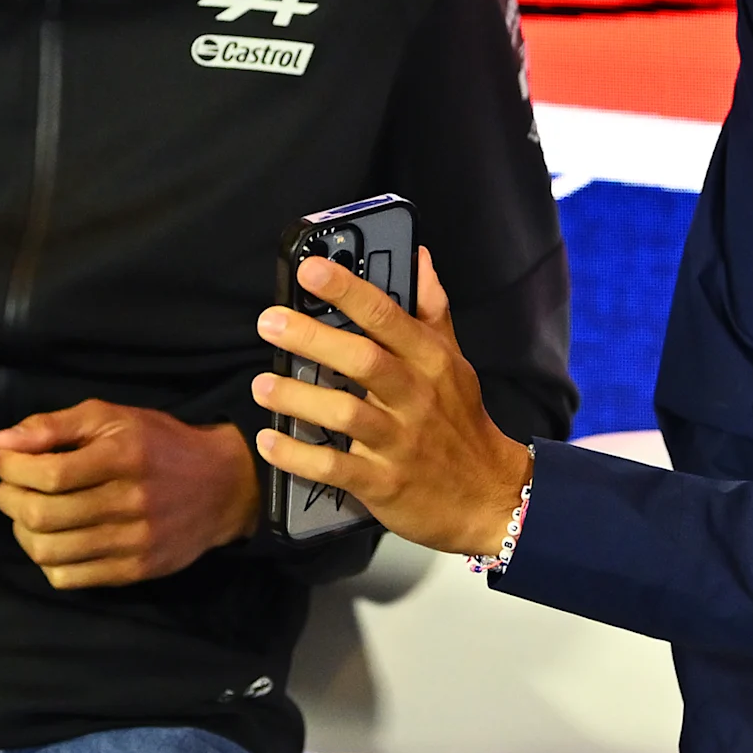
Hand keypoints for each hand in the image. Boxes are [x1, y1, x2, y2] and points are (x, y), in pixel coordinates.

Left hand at [0, 401, 258, 588]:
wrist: (222, 486)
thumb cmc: (159, 444)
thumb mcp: (112, 418)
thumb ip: (54, 426)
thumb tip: (0, 441)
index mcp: (123, 456)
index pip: (49, 473)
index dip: (12, 468)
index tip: (2, 459)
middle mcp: (130, 502)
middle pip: (43, 515)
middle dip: (9, 499)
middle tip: (9, 486)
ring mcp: (134, 542)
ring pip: (50, 552)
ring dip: (22, 531)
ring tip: (26, 513)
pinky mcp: (136, 571)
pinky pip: (70, 578)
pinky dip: (47, 560)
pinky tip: (51, 539)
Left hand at [250, 251, 531, 557]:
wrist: (491, 496)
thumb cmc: (461, 422)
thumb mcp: (454, 362)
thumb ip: (432, 308)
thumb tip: (418, 257)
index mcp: (430, 361)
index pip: (387, 315)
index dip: (348, 289)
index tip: (311, 269)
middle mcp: (416, 397)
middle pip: (362, 360)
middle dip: (312, 337)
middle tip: (270, 322)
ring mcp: (400, 442)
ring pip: (345, 414)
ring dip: (298, 398)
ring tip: (262, 384)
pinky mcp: (385, 482)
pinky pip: (336, 468)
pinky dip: (299, 456)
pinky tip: (269, 442)